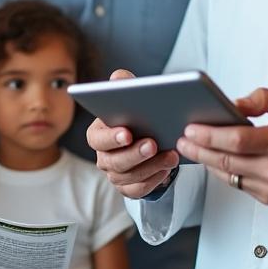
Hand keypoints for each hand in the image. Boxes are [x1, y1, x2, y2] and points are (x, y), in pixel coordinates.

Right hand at [86, 69, 180, 199]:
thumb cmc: (136, 116)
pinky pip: (138, 190)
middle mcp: (103, 157)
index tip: (127, 133)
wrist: (149, 138)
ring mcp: (115, 175)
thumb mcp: (130, 98)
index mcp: (98, 134)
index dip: (110, 138)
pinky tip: (167, 169)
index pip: (96, 139)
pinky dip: (153, 181)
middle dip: (134, 154)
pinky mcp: (128, 188)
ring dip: (150, 167)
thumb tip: (118, 77)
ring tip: (171, 156)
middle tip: (153, 144)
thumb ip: (123, 85)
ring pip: (128, 177)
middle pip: (113, 161)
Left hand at [176, 88, 267, 206]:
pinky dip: (223, 171)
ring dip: (206, 161)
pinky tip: (213, 160)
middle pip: (225, 160)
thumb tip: (234, 103)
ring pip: (228, 174)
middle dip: (199, 149)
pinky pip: (238, 184)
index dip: (209, 135)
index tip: (191, 129)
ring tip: (191, 148)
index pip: (236, 140)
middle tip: (182, 139)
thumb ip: (264, 99)